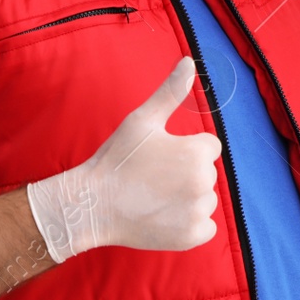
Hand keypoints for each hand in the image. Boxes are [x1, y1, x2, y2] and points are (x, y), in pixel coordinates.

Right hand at [26, 57, 220, 260]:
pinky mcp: (191, 237)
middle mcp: (203, 183)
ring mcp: (198, 212)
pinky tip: (162, 217)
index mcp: (197, 153)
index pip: (208, 147)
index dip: (184, 149)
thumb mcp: (143, 120)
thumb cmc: (116, 159)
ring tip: (154, 197)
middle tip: (153, 178)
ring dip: (186, 199)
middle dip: (185, 174)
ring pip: (204, 199)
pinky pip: (204, 227)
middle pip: (206, 173)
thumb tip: (190, 62)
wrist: (91, 206)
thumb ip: (171, 91)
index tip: (159, 157)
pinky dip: (188, 224)